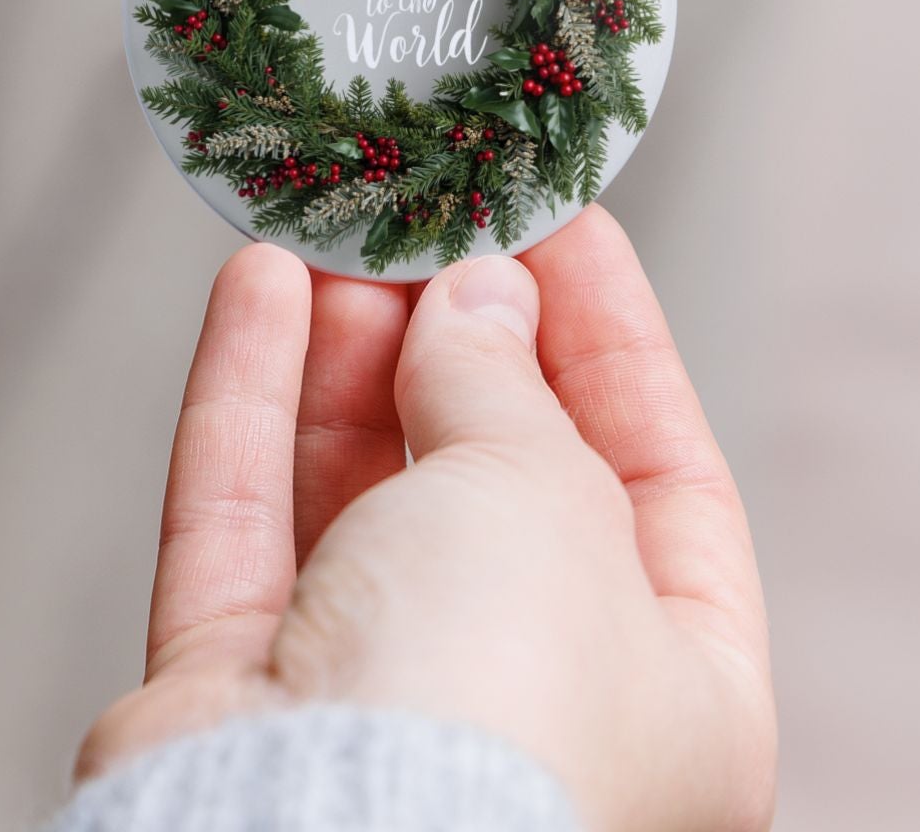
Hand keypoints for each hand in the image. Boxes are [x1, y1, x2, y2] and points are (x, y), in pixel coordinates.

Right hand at [80, 208, 775, 831]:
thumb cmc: (491, 701)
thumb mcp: (543, 493)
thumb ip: (506, 380)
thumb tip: (478, 296)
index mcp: (678, 696)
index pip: (664, 476)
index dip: (610, 338)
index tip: (557, 220)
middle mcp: (531, 704)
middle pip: (495, 477)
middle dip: (455, 336)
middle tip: (426, 215)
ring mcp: (376, 704)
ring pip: (359, 490)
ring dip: (346, 352)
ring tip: (335, 232)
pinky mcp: (240, 694)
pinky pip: (248, 518)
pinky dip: (250, 398)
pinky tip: (255, 285)